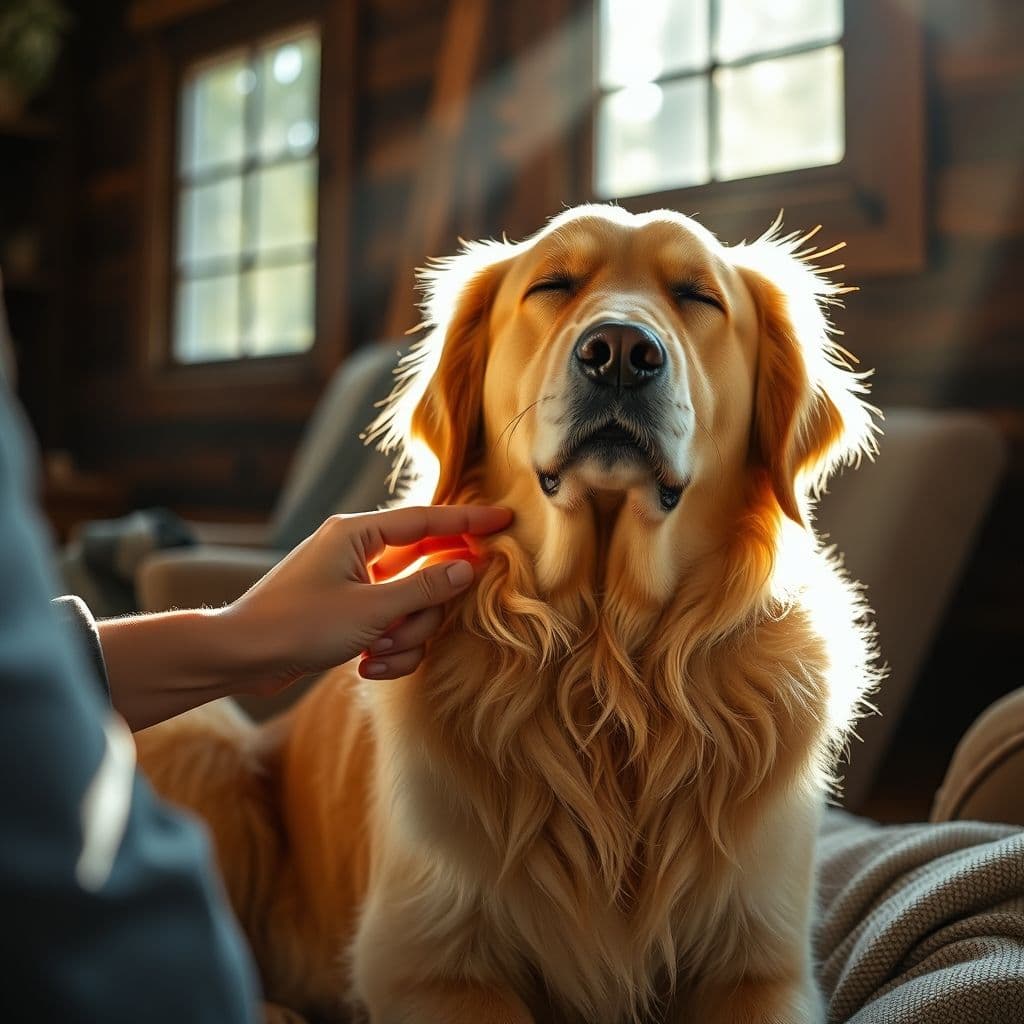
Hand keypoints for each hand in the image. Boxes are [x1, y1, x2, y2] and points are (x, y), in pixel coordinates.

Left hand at [100, 505, 511, 730]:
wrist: (239, 658)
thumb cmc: (296, 625)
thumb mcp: (370, 610)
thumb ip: (424, 587)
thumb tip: (469, 566)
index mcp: (359, 534)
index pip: (428, 520)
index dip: (470, 522)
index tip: (506, 520)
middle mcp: (358, 553)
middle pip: (424, 573)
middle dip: (420, 613)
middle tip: (397, 634)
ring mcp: (355, 584)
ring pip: (411, 606)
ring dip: (403, 638)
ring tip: (372, 656)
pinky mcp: (350, 613)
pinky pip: (391, 626)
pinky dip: (388, 649)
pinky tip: (366, 667)